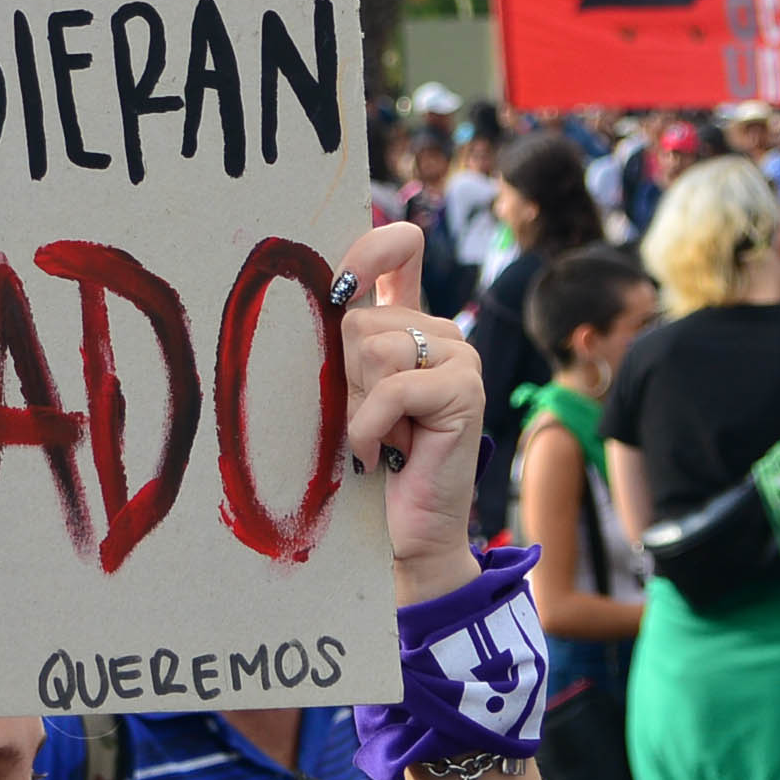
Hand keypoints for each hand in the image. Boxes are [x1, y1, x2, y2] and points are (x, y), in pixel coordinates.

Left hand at [334, 222, 485, 599]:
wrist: (408, 530)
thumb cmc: (367, 462)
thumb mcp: (344, 394)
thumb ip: (338, 346)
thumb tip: (314, 302)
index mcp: (408, 323)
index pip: (399, 252)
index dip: (370, 250)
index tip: (339, 285)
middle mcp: (439, 331)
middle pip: (358, 318)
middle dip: (342, 376)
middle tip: (362, 421)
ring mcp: (459, 357)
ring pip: (373, 348)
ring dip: (356, 405)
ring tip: (376, 438)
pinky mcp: (465, 389)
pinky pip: (392, 387)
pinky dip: (370, 426)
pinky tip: (379, 453)